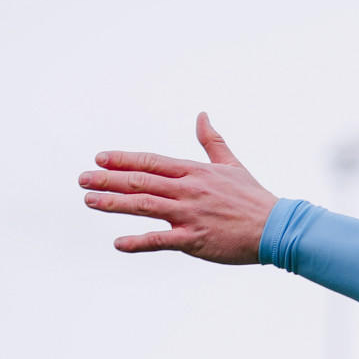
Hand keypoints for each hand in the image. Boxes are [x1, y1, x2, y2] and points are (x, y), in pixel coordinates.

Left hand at [80, 113, 278, 263]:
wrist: (276, 228)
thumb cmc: (253, 197)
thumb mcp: (231, 164)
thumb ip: (211, 140)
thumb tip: (202, 115)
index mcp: (195, 172)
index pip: (151, 161)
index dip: (123, 159)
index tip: (99, 159)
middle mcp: (189, 190)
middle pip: (141, 181)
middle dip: (108, 179)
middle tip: (82, 179)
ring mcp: (190, 214)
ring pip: (145, 206)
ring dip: (114, 203)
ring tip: (90, 200)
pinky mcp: (195, 239)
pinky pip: (161, 240)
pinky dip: (138, 242)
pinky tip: (119, 244)